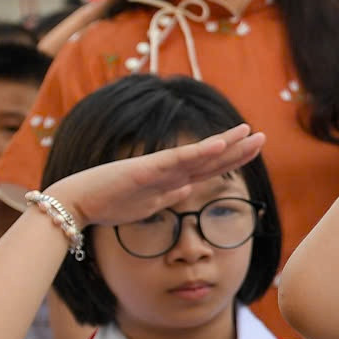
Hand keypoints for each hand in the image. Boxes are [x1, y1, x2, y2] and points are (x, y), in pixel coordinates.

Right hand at [44, 126, 267, 227]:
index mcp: (171, 181)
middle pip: (210, 159)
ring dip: (225, 144)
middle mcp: (168, 171)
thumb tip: (189, 190)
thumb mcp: (148, 206)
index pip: (209, 169)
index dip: (233, 159)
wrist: (75, 203)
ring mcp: (158, 168)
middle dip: (238, 148)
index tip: (255, 150)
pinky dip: (199, 152)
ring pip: (199, 155)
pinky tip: (218, 144)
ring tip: (248, 132)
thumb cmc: (107, 204)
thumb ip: (169, 197)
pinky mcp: (145, 169)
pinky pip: (177, 160)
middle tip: (263, 136)